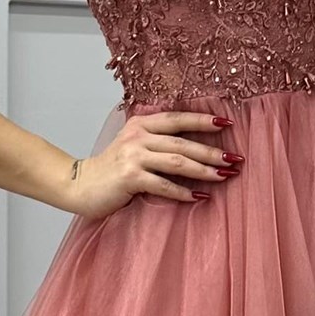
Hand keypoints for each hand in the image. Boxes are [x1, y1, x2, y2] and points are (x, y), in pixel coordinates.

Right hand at [64, 110, 241, 215]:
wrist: (79, 185)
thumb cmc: (111, 169)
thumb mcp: (133, 146)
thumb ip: (157, 141)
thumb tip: (196, 147)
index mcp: (141, 124)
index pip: (178, 119)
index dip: (203, 120)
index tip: (228, 123)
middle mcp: (138, 136)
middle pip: (183, 142)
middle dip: (212, 151)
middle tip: (235, 159)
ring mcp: (133, 156)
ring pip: (177, 162)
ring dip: (204, 169)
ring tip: (224, 176)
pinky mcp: (129, 177)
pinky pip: (164, 185)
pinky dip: (184, 192)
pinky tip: (200, 197)